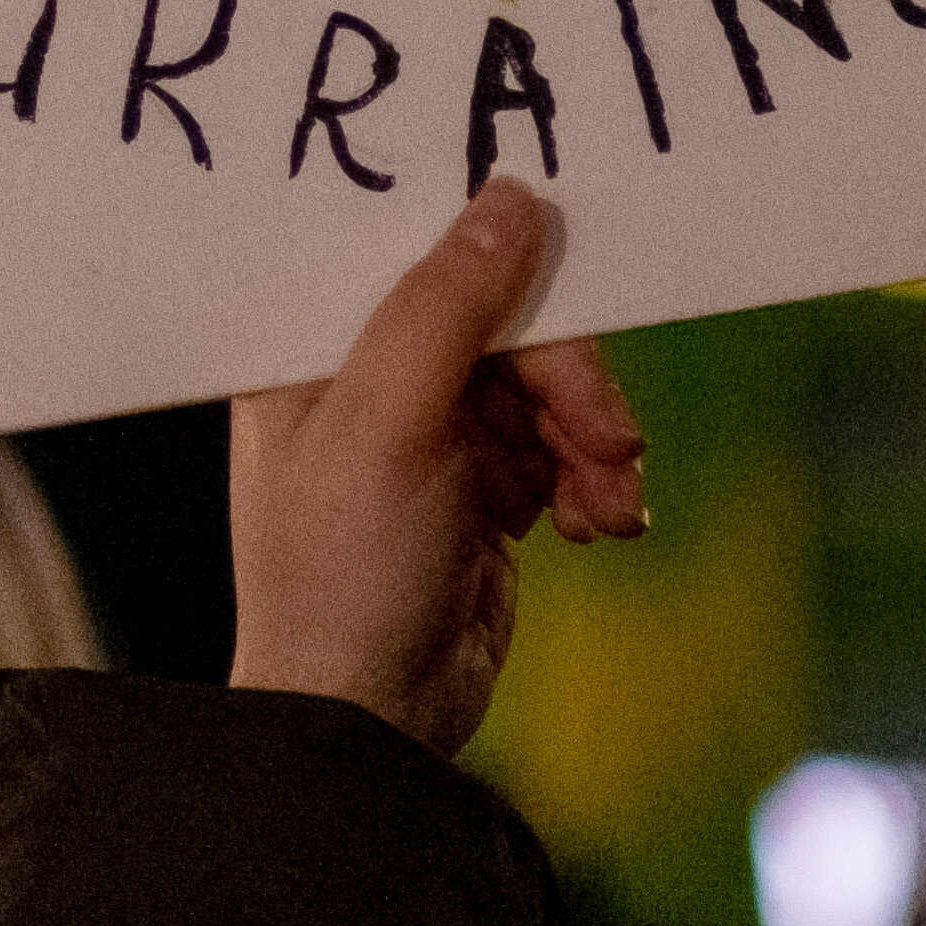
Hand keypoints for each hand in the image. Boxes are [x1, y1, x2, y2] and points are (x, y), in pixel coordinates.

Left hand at [225, 174, 652, 755]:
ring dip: (589, 441)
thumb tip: (510, 199)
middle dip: (568, 383)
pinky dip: (589, 481)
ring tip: (605, 508)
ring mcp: (426, 433)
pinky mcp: (478, 488)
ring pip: (543, 385)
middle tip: (612, 439)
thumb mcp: (389, 421)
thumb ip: (446, 305)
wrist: (371, 726)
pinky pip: (558, 447)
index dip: (499, 255)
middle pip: (502, 322)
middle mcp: (365, 376)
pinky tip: (601, 525)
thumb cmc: (342, 575)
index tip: (576, 258)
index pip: (418, 256)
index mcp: (313, 344)